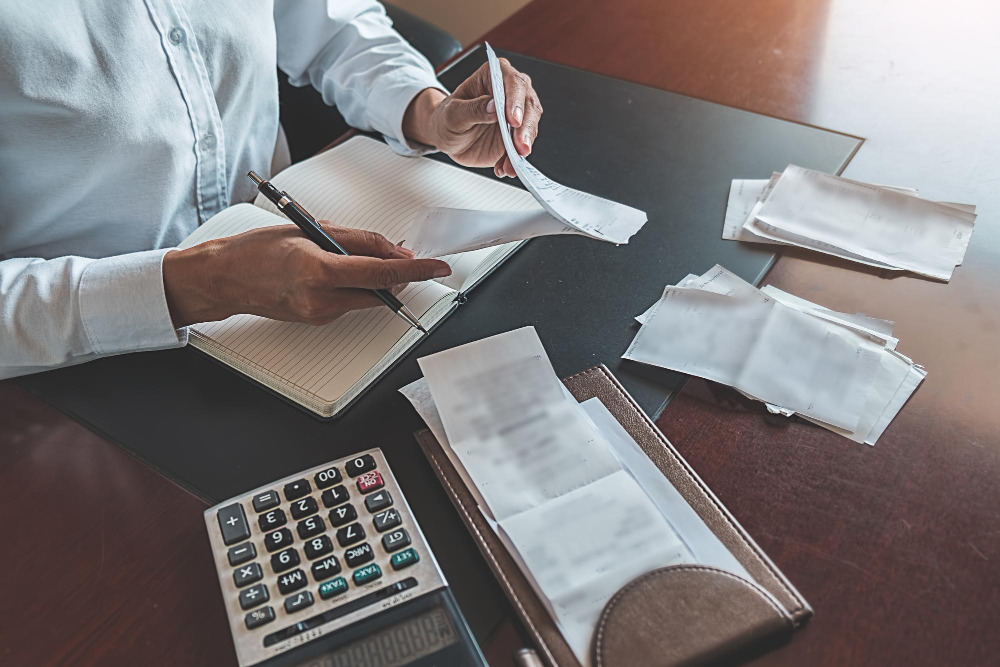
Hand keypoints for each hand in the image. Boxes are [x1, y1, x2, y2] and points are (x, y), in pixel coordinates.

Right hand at [162, 223, 451, 326]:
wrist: (224, 278)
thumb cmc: (257, 249)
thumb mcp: (310, 229)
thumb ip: (358, 240)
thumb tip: (394, 249)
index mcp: (319, 270)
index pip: (382, 273)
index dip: (415, 269)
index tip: (437, 267)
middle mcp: (321, 299)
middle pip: (381, 290)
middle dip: (396, 272)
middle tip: (398, 252)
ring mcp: (320, 314)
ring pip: (368, 297)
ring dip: (374, 278)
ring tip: (352, 256)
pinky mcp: (318, 321)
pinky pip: (350, 303)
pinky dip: (354, 286)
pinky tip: (336, 271)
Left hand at [403, 58, 542, 177]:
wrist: (447, 137)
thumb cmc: (446, 118)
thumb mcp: (452, 114)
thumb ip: (473, 110)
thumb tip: (494, 106)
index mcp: (493, 76)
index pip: (512, 82)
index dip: (515, 101)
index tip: (513, 121)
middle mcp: (509, 91)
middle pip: (529, 104)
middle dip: (525, 128)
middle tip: (519, 147)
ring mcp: (515, 114)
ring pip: (530, 127)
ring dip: (522, 148)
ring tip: (508, 164)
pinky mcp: (516, 135)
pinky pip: (522, 147)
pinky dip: (515, 160)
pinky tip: (503, 167)